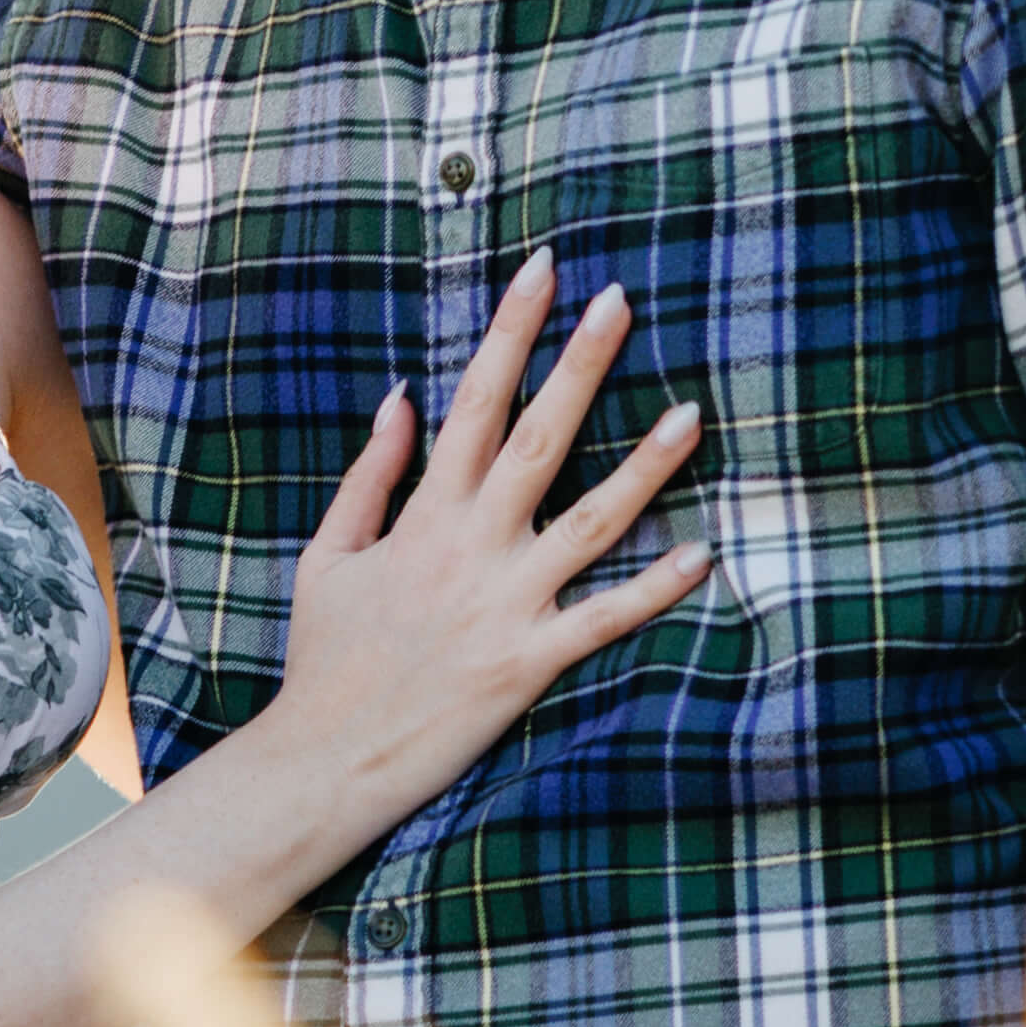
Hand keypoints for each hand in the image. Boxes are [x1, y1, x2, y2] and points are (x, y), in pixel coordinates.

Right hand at [245, 257, 714, 817]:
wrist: (325, 756)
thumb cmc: (326, 657)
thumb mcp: (329, 554)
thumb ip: (370, 475)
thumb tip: (401, 397)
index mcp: (424, 513)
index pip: (473, 400)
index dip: (510, 330)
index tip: (544, 270)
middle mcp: (470, 546)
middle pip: (538, 436)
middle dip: (580, 363)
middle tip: (620, 299)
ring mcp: (504, 603)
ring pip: (588, 520)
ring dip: (644, 466)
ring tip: (693, 412)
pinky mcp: (528, 661)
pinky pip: (601, 618)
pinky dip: (652, 588)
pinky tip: (701, 552)